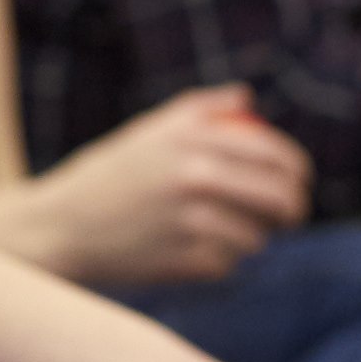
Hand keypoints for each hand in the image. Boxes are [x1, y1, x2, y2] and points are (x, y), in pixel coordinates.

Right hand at [26, 86, 310, 288]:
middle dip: (293, 209)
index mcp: (192, 138)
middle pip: (280, 198)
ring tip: (223, 233)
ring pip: (257, 236)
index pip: (272, 153)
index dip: (297, 169)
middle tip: (289, 216)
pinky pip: (227, 263)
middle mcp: (196, 176)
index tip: (299, 180)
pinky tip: (190, 252)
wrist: (60, 227)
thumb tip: (247, 98)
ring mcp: (192, 221)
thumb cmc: (108, 176)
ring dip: (251, 238)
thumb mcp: (147, 131)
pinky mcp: (186, 261)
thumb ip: (199, 110)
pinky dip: (218, 260)